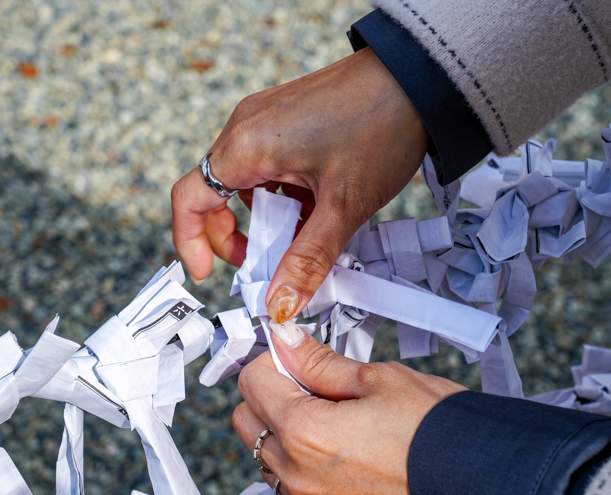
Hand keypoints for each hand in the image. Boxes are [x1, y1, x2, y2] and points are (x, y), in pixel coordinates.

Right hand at [171, 46, 427, 319]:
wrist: (420, 76)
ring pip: (245, 181)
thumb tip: (279, 303)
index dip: (191, 242)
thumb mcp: (343, 205)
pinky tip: (316, 205)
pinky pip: (267, 163)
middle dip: (233, 235)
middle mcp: (246, 126)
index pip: (189, 199)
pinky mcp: (285, 116)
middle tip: (264, 261)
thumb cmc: (382, 126)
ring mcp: (265, 117)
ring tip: (303, 233)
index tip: (208, 274)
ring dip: (265, 216)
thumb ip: (307, 259)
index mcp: (246, 145)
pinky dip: (282, 193)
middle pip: (214, 193)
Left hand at [232, 323, 464, 494]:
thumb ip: (318, 362)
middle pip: (249, 423)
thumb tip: (284, 341)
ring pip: (267, 460)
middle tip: (312, 386)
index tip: (296, 357)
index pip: (251, 382)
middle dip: (270, 396)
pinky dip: (303, 470)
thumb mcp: (377, 378)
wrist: (480, 482)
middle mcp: (297, 476)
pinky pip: (293, 492)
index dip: (273, 361)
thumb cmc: (435, 427)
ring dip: (283, 435)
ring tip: (332, 422)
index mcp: (304, 431)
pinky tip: (340, 456)